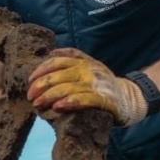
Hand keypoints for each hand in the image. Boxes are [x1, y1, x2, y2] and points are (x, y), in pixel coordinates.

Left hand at [27, 48, 146, 124]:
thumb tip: (51, 52)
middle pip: (59, 75)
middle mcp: (88, 70)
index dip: (41, 70)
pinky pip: (84, 100)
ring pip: (68, 88)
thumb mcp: (90, 65)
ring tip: (38, 104)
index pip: (57, 62)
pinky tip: (58, 107)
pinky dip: (70, 102)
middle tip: (30, 96)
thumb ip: (73, 57)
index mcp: (83, 62)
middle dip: (41, 85)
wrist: (130, 98)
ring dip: (50, 96)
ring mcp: (96, 84)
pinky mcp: (104, 100)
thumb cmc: (103, 83)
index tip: (30, 80)